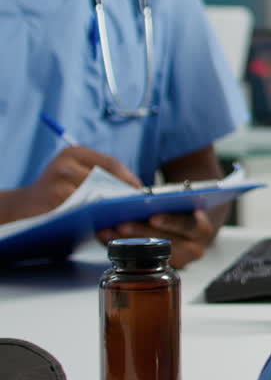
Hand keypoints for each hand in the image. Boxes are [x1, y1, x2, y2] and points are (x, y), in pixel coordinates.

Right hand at [0, 147, 142, 223]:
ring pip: (97, 197)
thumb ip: (102, 177)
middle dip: (122, 197)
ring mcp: (58, 182)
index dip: (130, 180)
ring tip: (119, 219)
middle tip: (133, 210)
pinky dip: (95, 220)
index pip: (112, 164)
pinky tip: (102, 226)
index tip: (140, 194)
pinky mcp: (53, 201)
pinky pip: (83, 212)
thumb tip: (137, 192)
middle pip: (107, 180)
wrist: (22, 207)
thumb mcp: (76, 175)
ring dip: (111, 210)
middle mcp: (65, 164)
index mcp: (75, 153)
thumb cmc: (57, 193)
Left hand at [97, 210, 214, 268]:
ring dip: (127, 242)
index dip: (171, 221)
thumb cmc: (181, 209)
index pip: (189, 225)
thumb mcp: (181, 201)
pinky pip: (141, 261)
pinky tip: (107, 239)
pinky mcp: (162, 268)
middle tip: (121, 225)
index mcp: (201, 229)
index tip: (152, 217)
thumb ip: (168, 200)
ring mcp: (179, 262)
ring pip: (151, 256)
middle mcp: (194, 249)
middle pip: (167, 243)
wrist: (189, 227)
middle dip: (142, 233)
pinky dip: (121, 249)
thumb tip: (138, 195)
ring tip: (107, 232)